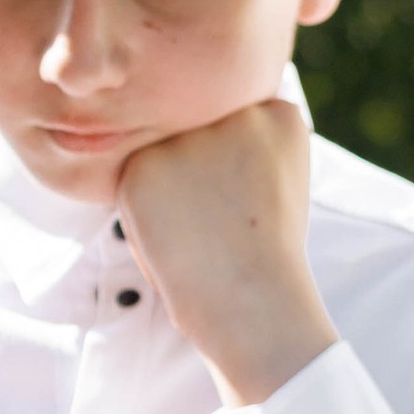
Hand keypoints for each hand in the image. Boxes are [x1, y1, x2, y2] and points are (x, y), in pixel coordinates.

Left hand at [116, 99, 335, 406]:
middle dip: (199, 176)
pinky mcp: (145, 164)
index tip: (250, 204)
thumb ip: (246, 141)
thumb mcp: (278, 179)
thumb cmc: (265, 253)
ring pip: (162, 156)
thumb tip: (203, 122)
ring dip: (169, 192)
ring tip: (201, 231)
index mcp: (280, 113)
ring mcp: (190, 135)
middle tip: (223, 223)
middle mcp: (238, 112)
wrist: (252, 302)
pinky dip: (143, 215)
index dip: (234, 171)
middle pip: (194, 136)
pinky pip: (133, 182)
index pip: (235, 125)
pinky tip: (174, 237)